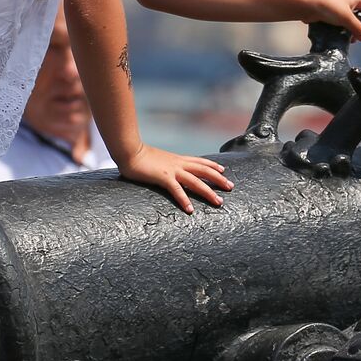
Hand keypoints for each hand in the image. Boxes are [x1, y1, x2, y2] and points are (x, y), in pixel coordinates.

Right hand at [118, 144, 232, 213]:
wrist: (129, 151)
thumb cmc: (140, 156)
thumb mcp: (158, 159)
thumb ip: (166, 164)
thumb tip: (167, 169)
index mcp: (178, 159)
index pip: (200, 161)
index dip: (213, 165)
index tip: (223, 170)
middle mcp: (179, 164)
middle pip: (204, 171)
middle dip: (219, 179)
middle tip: (231, 187)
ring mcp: (172, 170)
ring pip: (196, 182)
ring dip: (209, 192)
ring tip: (218, 202)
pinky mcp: (163, 178)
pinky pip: (177, 190)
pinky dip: (184, 200)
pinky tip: (190, 210)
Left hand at [302, 0, 360, 41]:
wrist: (306, 4)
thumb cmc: (327, 6)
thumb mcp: (346, 17)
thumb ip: (358, 28)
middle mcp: (354, 1)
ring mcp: (344, 8)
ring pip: (356, 22)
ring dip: (355, 32)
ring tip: (350, 40)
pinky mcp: (335, 14)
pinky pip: (346, 24)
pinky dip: (346, 31)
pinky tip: (342, 37)